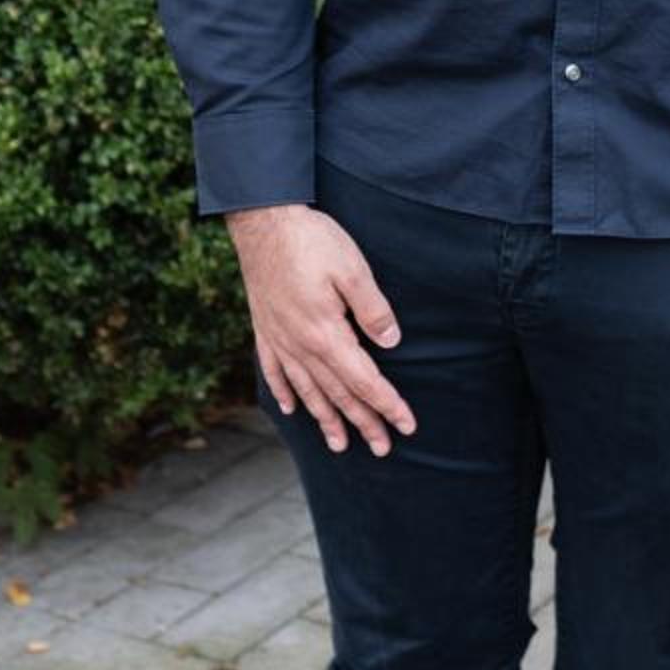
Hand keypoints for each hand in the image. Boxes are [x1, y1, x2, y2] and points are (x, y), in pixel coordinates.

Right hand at [227, 204, 416, 455]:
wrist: (263, 221)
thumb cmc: (312, 241)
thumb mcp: (353, 269)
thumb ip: (372, 309)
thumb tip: (391, 343)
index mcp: (326, 334)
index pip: (364, 380)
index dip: (387, 405)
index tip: (407, 425)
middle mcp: (300, 346)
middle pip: (338, 394)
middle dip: (363, 423)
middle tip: (383, 448)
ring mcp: (279, 340)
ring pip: (306, 391)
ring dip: (326, 419)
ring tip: (340, 445)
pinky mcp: (265, 329)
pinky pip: (274, 371)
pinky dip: (284, 393)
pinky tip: (291, 409)